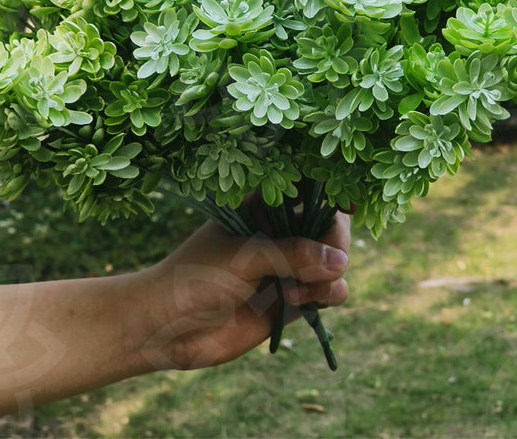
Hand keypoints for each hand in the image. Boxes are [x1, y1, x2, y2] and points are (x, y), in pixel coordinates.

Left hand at [139, 211, 350, 370]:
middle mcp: (280, 233)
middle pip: (329, 224)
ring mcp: (288, 267)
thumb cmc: (195, 278)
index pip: (306, 188)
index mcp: (263, 208)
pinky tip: (299, 302)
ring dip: (328, 275)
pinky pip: (329, 291)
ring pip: (334, 261)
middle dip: (334, 242)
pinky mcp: (293, 300)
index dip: (331, 191)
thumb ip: (291, 255)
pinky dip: (328, 295)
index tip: (349, 205)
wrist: (167, 329)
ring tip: (297, 291)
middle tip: (327, 262)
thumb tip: (341, 260)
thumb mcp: (242, 258)